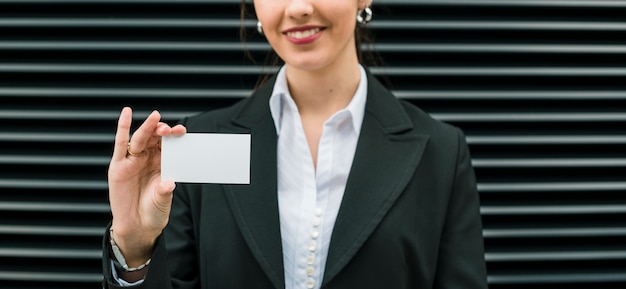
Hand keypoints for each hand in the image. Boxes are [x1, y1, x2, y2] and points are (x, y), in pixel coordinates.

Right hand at [107, 107, 185, 266]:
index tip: (182, 132)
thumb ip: (164, 192)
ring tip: (155, 118)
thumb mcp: (162, 202)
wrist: (137, 226)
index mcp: (162, 163)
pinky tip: (126, 114)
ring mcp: (132, 161)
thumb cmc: (153, 211)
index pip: (168, 144)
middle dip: (161, 131)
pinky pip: (120, 144)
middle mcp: (148, 159)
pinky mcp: (118, 166)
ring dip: (147, 128)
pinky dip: (122, 128)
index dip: (174, 136)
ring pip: (139, 139)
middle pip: (154, 139)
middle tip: (168, 129)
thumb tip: (168, 184)